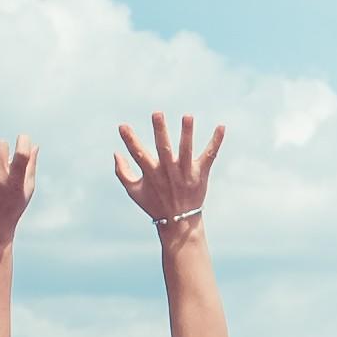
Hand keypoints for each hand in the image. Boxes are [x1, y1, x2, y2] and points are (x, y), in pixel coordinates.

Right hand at [115, 112, 223, 229]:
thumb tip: (115, 153)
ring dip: (187, 133)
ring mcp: (185, 172)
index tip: (122, 126)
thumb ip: (122, 172)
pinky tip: (221, 126)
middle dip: (160, 131)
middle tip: (157, 113)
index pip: (138, 153)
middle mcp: (168, 171)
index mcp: (151, 173)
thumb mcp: (134, 191)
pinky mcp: (201, 174)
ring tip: (187, 116)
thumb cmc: (154, 204)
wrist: (179, 222)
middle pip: (163, 148)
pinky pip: (210, 155)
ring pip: (186, 150)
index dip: (130, 140)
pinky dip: (216, 141)